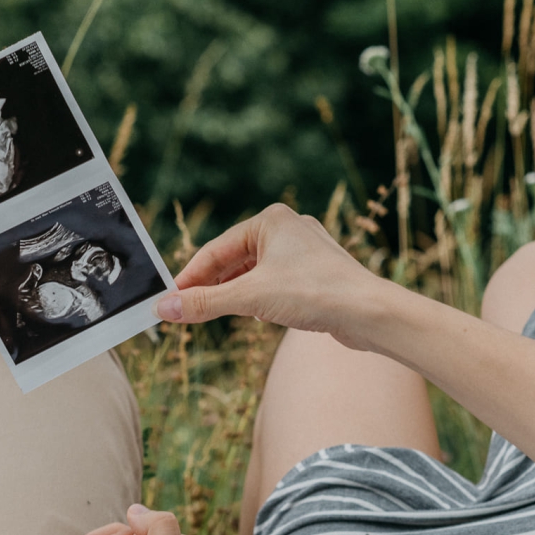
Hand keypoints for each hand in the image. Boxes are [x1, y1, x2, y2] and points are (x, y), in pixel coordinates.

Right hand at [154, 204, 398, 349]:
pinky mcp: (316, 273)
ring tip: (212, 315)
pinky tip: (253, 314)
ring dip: (234, 294)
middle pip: (234, 259)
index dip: (190, 277)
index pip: (216, 250)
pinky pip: (275, 282)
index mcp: (270, 219)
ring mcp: (304, 251)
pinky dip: (258, 297)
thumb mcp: (250, 298)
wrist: (369, 312)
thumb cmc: (315, 293)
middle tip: (185, 311)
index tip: (168, 300)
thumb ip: (205, 303)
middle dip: (211, 286)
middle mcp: (287, 228)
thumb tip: (165, 309)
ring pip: (254, 272)